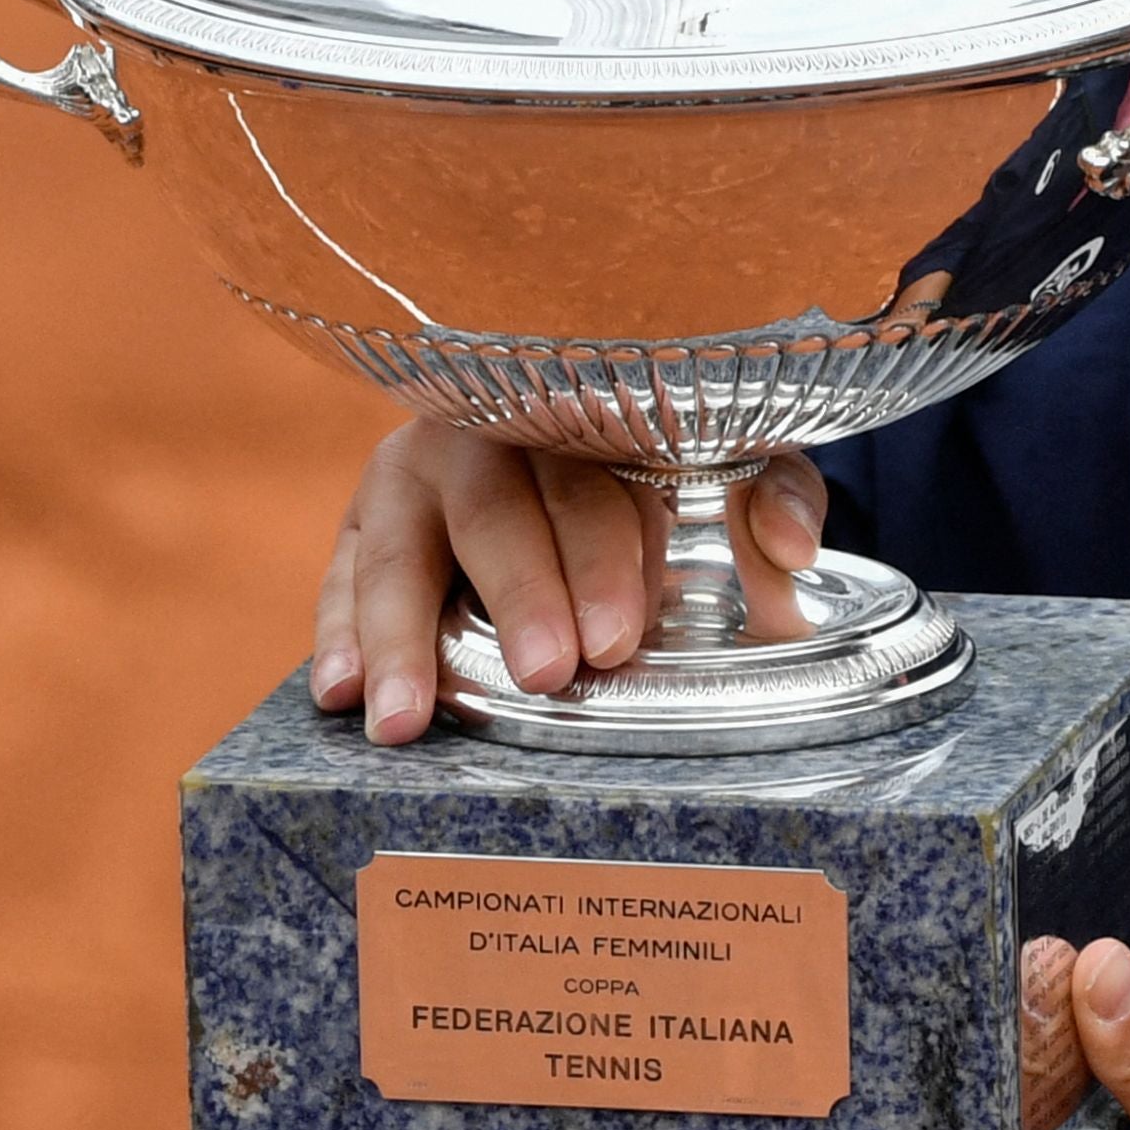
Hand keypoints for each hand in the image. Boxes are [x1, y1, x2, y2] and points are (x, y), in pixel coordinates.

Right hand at [308, 423, 831, 742]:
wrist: (582, 429)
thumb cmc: (664, 461)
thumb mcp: (732, 461)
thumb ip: (774, 494)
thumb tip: (792, 548)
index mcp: (580, 410)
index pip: (590, 481)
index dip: (603, 559)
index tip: (618, 638)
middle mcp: (486, 432)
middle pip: (496, 511)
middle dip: (521, 595)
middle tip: (548, 674)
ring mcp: (414, 472)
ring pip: (398, 546)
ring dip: (402, 635)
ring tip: (406, 719)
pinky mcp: (364, 519)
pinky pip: (340, 572)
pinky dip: (337, 632)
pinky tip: (340, 692)